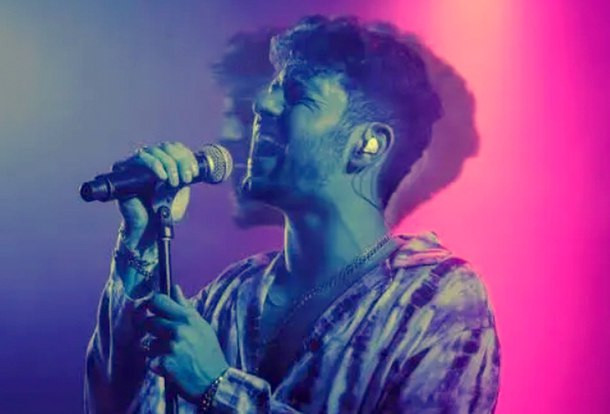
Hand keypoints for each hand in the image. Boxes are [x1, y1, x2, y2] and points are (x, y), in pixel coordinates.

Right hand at [113, 142, 199, 248]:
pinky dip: (155, 164)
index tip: (194, 172)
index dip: (186, 156)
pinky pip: (140, 158)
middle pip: (167, 146)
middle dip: (180, 161)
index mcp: (165, 164)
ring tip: (174, 181)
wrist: (150, 228)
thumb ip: (184, 177)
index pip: (176, 148)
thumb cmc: (164, 212)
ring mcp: (138, 164)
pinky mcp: (126, 170)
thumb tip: (190, 165)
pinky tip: (162, 177)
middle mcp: (151, 162)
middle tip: (186, 178)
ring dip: (169, 164)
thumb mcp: (180, 191)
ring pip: (155, 150)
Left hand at [138, 285, 228, 402]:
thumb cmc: (209, 353)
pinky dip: (158, 365)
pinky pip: (150, 360)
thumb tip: (175, 288)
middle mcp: (178, 329)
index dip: (152, 305)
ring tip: (172, 356)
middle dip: (153, 331)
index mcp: (188, 318)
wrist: (215, 381)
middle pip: (149, 322)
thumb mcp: (202, 326)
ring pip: (148, 343)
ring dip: (156, 350)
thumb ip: (185, 307)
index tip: (153, 311)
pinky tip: (171, 367)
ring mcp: (170, 347)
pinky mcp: (164, 364)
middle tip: (165, 339)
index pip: (158, 300)